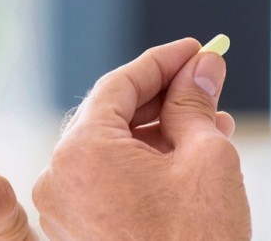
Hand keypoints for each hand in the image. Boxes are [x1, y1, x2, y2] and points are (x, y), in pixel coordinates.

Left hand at [33, 38, 249, 239]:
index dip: (163, 60)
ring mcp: (64, 211)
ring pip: (111, 149)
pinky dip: (144, 164)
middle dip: (163, 95)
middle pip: (111, 115)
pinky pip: (108, 182)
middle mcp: (59, 179)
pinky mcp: (80, 233)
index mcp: (81, 151)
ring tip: (211, 120)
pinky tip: (187, 155)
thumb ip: (196, 103)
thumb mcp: (207, 157)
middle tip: (207, 79)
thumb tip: (201, 68)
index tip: (197, 49)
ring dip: (159, 131)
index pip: (119, 83)